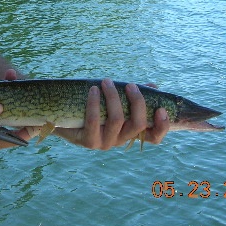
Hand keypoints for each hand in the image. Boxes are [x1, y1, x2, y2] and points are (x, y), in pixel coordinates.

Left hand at [54, 79, 169, 149]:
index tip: (161, 109)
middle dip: (136, 102)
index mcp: (130, 132)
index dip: (162, 126)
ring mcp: (105, 143)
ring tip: (106, 82)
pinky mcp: (88, 142)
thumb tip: (153, 85)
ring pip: (116, 121)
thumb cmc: (95, 106)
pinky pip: (94, 121)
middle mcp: (120, 140)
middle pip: (137, 125)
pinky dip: (94, 103)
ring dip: (113, 98)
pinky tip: (93, 90)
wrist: (64, 116)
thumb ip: (133, 95)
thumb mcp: (115, 100)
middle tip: (130, 85)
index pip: (153, 137)